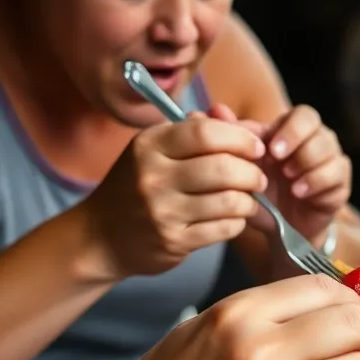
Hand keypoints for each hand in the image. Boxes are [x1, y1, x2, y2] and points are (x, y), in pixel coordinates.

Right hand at [74, 115, 267, 280]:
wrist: (101, 236)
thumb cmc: (136, 185)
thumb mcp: (153, 150)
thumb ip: (192, 132)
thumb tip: (232, 118)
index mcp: (149, 145)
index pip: (206, 133)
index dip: (240, 139)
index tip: (256, 148)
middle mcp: (153, 176)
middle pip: (222, 168)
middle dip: (252, 173)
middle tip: (259, 178)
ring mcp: (162, 211)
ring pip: (229, 201)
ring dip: (249, 201)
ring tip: (249, 199)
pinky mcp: (173, 241)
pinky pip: (223, 228)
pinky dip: (237, 222)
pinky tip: (233, 218)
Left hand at [214, 104, 350, 247]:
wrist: (281, 230)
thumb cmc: (261, 195)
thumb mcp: (242, 171)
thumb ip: (226, 140)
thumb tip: (205, 112)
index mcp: (291, 130)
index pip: (299, 114)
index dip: (288, 129)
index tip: (271, 151)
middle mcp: (315, 139)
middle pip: (315, 122)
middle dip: (297, 140)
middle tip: (281, 163)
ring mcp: (331, 159)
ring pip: (327, 148)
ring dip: (306, 164)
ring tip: (290, 182)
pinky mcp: (341, 182)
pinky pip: (336, 174)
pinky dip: (316, 182)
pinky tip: (300, 193)